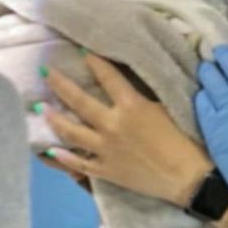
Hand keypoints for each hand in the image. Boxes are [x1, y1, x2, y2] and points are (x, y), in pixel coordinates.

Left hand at [43, 53, 210, 207]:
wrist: (187, 177)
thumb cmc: (186, 139)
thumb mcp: (169, 108)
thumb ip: (146, 96)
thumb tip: (134, 83)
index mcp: (131, 106)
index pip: (108, 77)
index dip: (95, 62)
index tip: (82, 50)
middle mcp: (112, 124)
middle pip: (80, 101)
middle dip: (60, 84)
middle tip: (45, 72)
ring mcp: (105, 149)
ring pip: (72, 131)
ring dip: (54, 118)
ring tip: (41, 108)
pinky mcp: (106, 170)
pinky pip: (79, 163)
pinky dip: (64, 157)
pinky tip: (51, 151)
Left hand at [194, 46, 227, 211]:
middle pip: (227, 59)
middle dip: (223, 56)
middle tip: (220, 58)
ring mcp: (227, 105)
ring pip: (209, 75)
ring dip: (209, 72)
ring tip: (209, 73)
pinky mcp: (212, 125)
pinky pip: (201, 101)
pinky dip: (203, 96)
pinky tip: (207, 99)